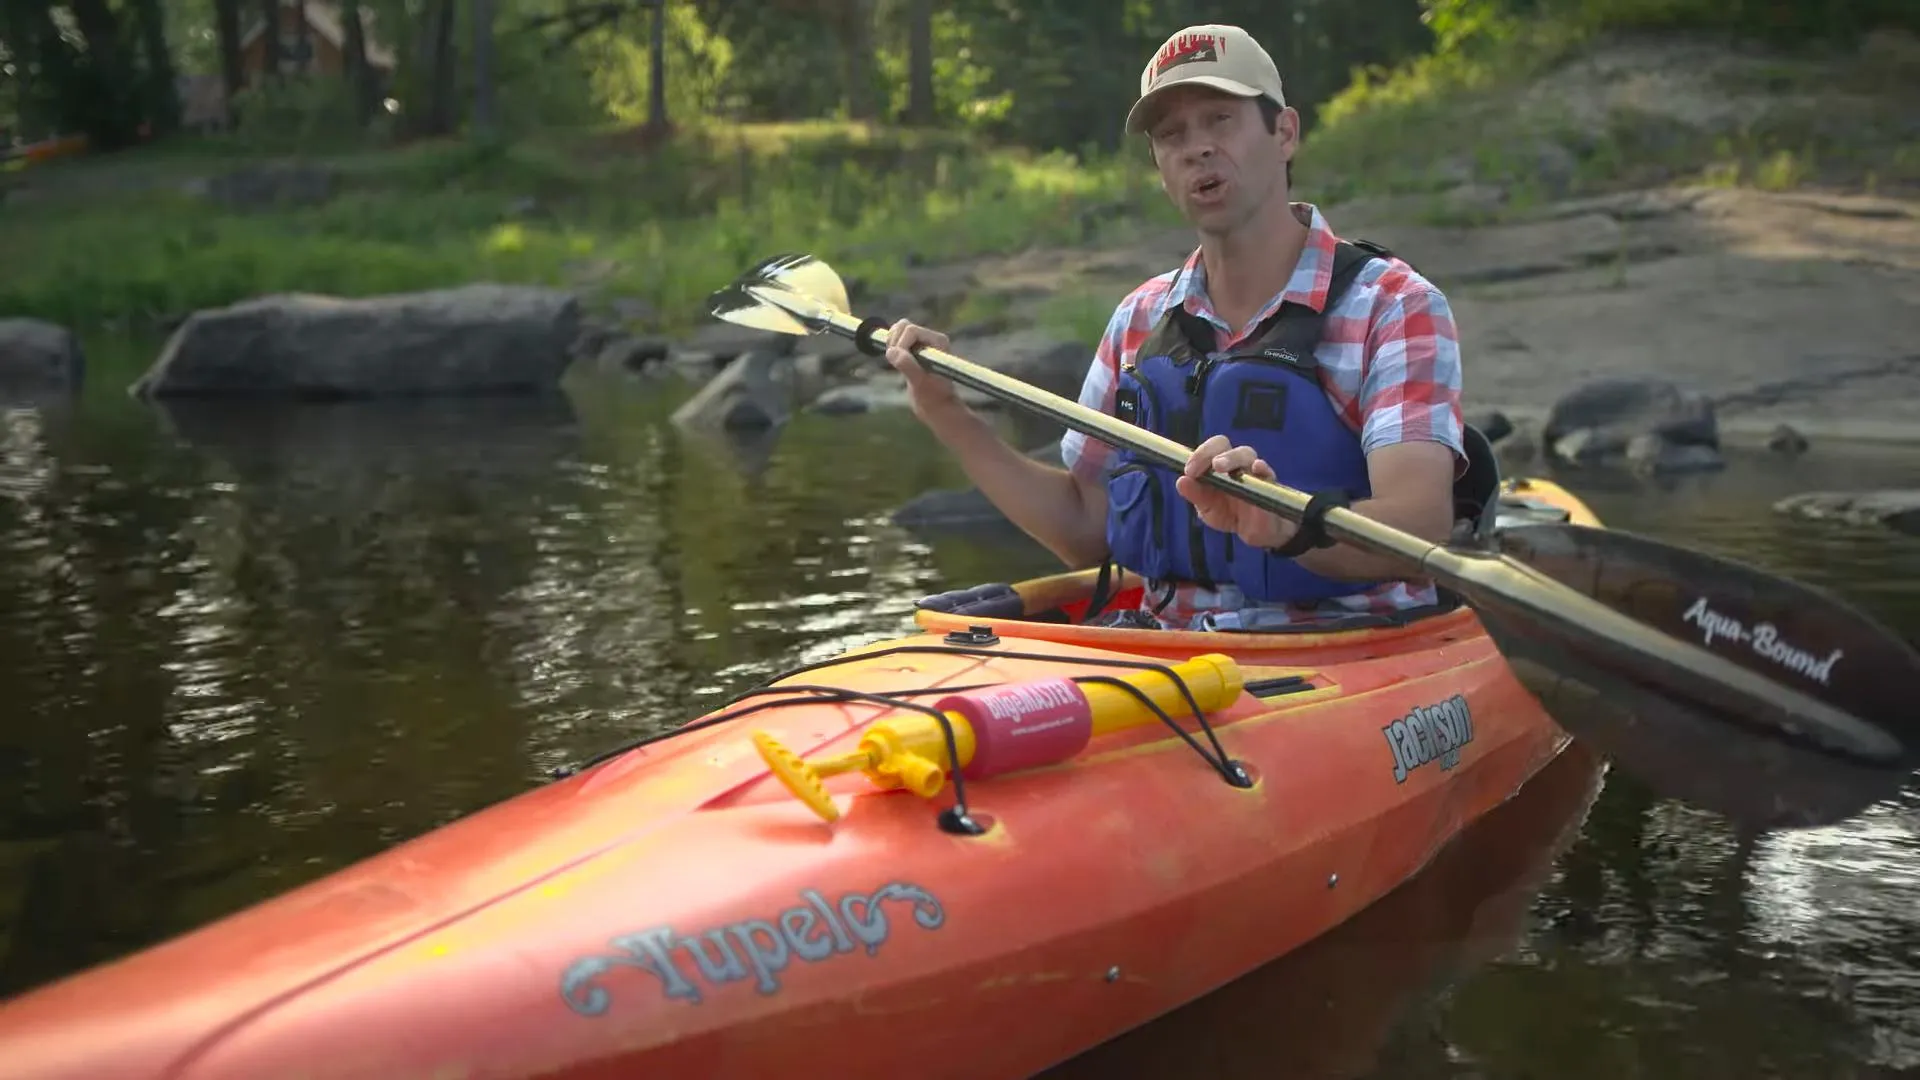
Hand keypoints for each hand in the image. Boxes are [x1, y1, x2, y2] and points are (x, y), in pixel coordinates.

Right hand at [882, 319, 964, 425]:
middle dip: (894, 341)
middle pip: (904, 326)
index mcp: (938, 341)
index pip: (911, 330)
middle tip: (894, 360)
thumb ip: (907, 365)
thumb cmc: (933, 397)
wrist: (936, 407)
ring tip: (894, 360)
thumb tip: (891, 352)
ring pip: (899, 330)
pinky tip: (893, 361)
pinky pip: (896, 338)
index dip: (901, 344)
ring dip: (891, 343)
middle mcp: (931, 339)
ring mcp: (922, 343)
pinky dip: (891, 346)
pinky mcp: (913, 349)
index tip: (898, 362)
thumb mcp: (920, 383)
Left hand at [1174, 435, 1296, 549]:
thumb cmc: (1230, 513)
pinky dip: (1263, 470)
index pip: (1209, 449)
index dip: (1199, 454)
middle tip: (1203, 465)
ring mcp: (1254, 472)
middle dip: (1211, 452)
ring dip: (1231, 457)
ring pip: (1246, 454)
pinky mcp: (1271, 487)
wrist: (1256, 532)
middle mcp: (1235, 464)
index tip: (1189, 471)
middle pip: (1225, 445)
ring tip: (1219, 466)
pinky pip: (1269, 474)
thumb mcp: (1208, 509)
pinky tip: (1258, 468)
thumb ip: (1196, 495)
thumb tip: (1181, 481)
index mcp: (1217, 466)